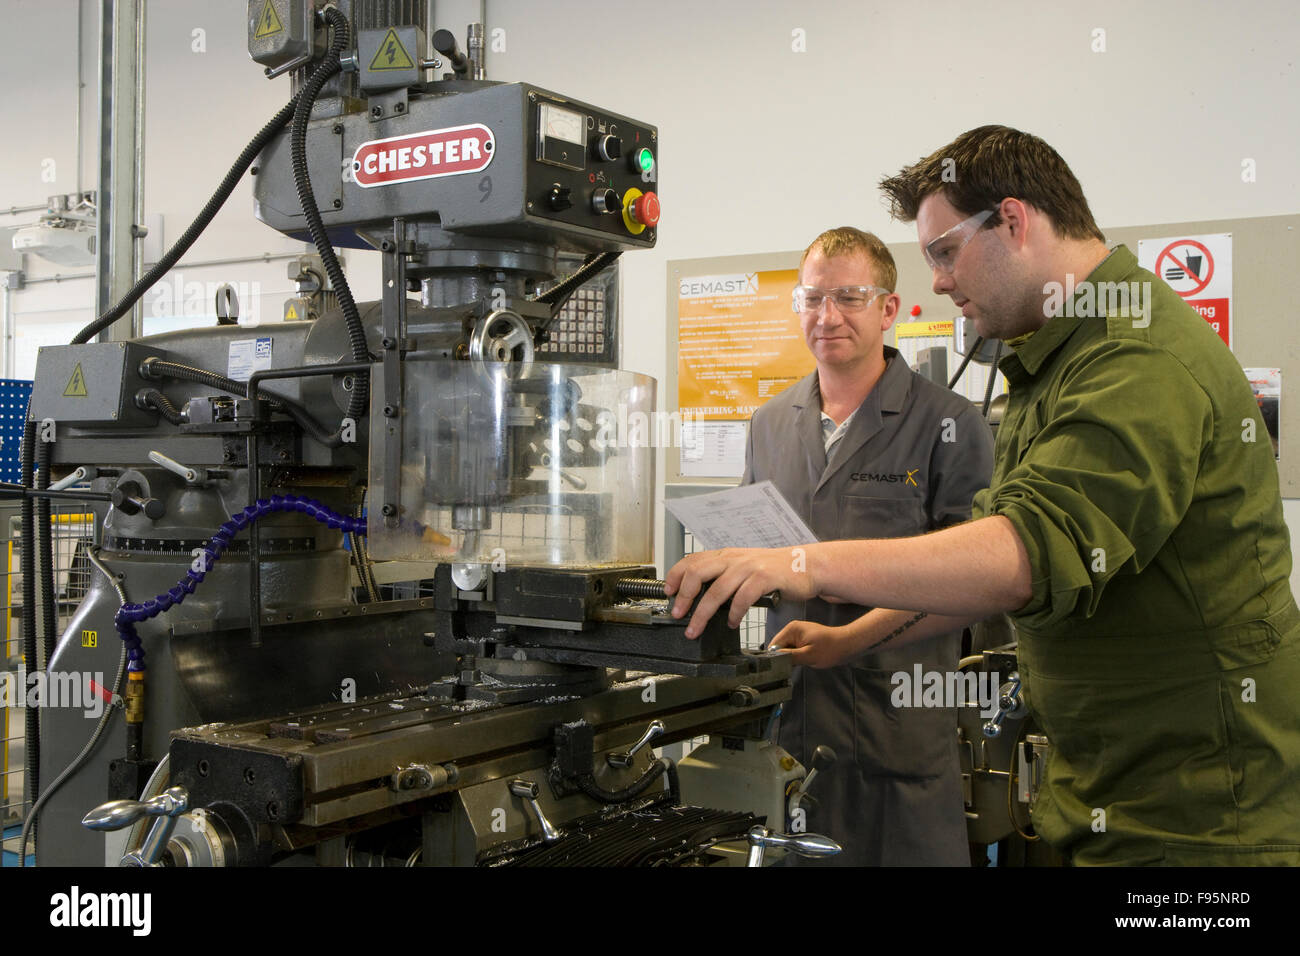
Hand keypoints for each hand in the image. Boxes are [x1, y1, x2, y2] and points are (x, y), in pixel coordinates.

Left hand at [664, 547, 817, 638]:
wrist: (807, 565)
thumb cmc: (774, 570)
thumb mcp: (743, 567)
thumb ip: (723, 577)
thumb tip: (698, 596)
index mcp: (725, 555)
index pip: (692, 560)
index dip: (676, 576)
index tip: (668, 592)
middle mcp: (734, 559)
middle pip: (698, 573)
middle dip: (684, 596)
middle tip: (677, 614)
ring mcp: (749, 567)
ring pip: (717, 590)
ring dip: (703, 613)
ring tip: (695, 629)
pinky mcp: (765, 578)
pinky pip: (743, 597)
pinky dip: (734, 613)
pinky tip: (731, 623)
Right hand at [769, 620, 854, 668]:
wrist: (847, 645)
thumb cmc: (831, 649)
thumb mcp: (808, 655)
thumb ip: (789, 656)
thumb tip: (773, 660)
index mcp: (792, 629)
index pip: (774, 644)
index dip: (775, 657)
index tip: (778, 669)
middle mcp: (793, 630)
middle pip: (779, 647)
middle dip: (783, 658)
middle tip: (790, 669)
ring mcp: (798, 635)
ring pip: (786, 650)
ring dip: (790, 659)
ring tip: (798, 665)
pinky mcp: (803, 641)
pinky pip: (793, 650)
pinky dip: (795, 658)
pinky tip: (801, 663)